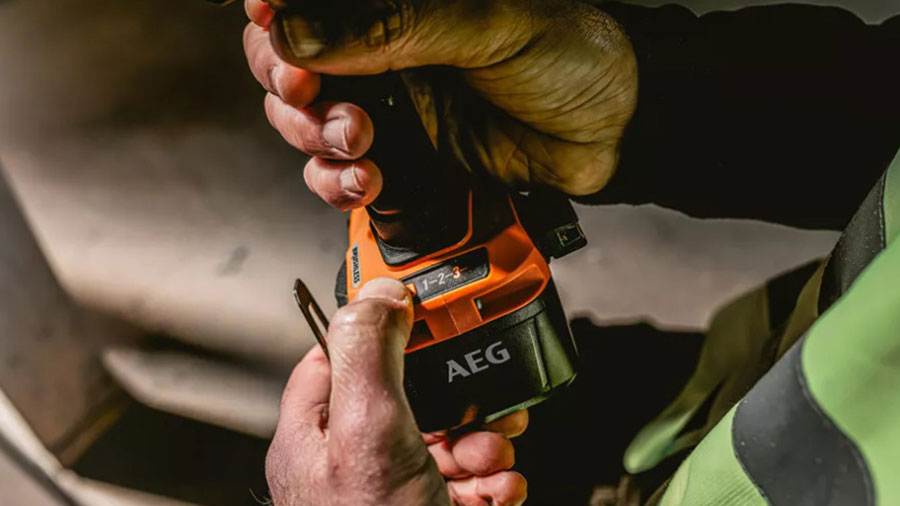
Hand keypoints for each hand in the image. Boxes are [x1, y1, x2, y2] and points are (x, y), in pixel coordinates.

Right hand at [243, 0, 636, 210]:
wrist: (618, 129)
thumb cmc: (572, 53)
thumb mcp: (487, 23)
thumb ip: (391, 27)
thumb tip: (296, 30)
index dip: (274, 7)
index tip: (270, 18)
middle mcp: (382, 43)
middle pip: (286, 57)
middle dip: (288, 81)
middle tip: (313, 95)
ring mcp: (390, 100)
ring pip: (304, 118)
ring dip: (313, 136)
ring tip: (358, 141)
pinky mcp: (405, 152)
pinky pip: (341, 169)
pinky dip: (337, 181)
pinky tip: (365, 180)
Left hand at [265, 277, 527, 505]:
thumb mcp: (369, 433)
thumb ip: (370, 355)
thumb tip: (376, 291)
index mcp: (316, 433)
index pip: (342, 354)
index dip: (383, 327)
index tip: (422, 308)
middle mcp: (351, 459)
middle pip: (409, 393)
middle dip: (456, 395)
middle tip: (481, 401)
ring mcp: (392, 489)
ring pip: (445, 436)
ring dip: (482, 440)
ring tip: (492, 457)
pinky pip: (467, 479)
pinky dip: (492, 479)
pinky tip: (498, 490)